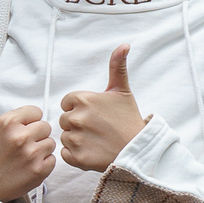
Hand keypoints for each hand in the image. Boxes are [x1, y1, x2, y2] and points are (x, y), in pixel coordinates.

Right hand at [0, 75, 52, 202]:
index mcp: (9, 122)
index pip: (35, 112)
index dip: (27, 121)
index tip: (16, 131)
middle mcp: (21, 137)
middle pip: (45, 127)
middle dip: (35, 135)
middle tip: (20, 145)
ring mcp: (32, 155)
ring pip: (50, 143)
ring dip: (40, 149)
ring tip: (23, 156)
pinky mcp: (40, 171)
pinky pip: (53, 160)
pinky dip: (43, 164)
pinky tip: (28, 167)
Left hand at [56, 45, 146, 173]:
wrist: (138, 150)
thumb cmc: (128, 119)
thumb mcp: (122, 91)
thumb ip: (117, 67)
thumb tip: (124, 44)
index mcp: (82, 99)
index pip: (67, 103)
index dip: (80, 109)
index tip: (95, 115)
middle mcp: (76, 117)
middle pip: (65, 120)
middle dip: (78, 124)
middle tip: (98, 129)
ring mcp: (75, 138)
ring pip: (65, 137)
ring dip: (77, 140)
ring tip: (97, 140)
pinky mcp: (76, 157)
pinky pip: (65, 154)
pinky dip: (76, 155)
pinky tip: (92, 151)